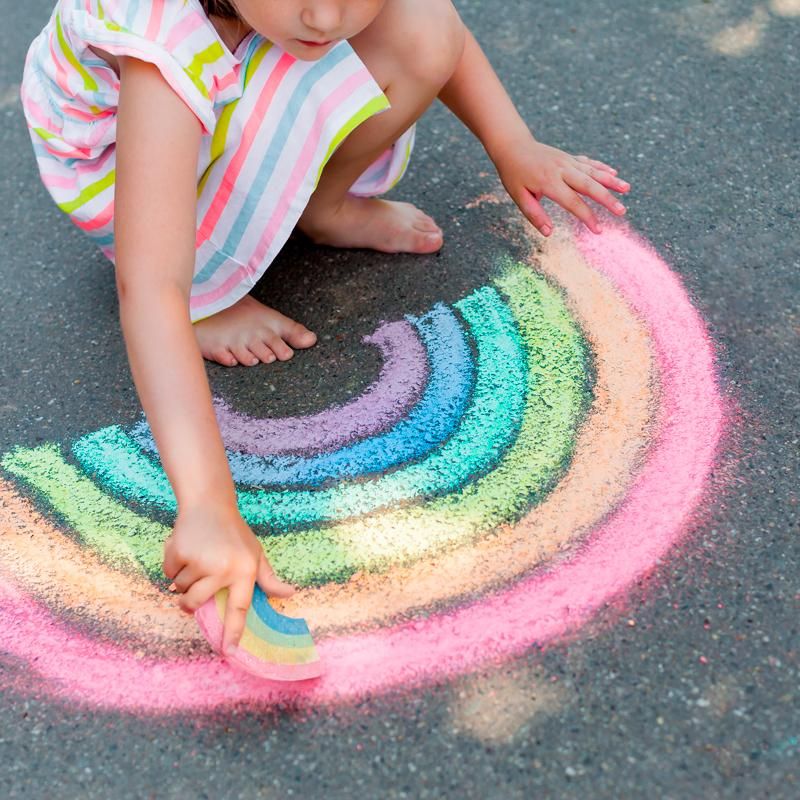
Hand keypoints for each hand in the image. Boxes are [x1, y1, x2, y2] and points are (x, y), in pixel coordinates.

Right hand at [163, 503, 294, 655]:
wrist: (209, 504)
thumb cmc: (235, 533)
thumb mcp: (255, 554)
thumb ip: (268, 578)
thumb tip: (290, 593)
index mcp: (245, 570)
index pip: (239, 609)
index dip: (233, 632)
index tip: (228, 652)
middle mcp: (224, 568)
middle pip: (196, 602)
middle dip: (189, 601)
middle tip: (195, 584)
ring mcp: (201, 560)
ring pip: (180, 588)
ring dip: (183, 578)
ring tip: (197, 557)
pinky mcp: (180, 552)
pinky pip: (169, 573)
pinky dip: (173, 565)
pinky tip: (185, 548)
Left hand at [494, 137, 630, 235]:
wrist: (513, 146)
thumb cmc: (514, 175)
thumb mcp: (519, 197)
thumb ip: (534, 214)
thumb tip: (548, 233)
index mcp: (549, 182)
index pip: (573, 202)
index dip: (587, 217)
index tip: (598, 230)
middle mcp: (562, 170)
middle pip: (589, 186)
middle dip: (607, 199)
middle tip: (622, 212)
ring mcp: (567, 162)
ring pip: (593, 172)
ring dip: (611, 181)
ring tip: (627, 189)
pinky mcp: (569, 157)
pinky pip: (588, 163)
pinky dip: (602, 168)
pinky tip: (614, 174)